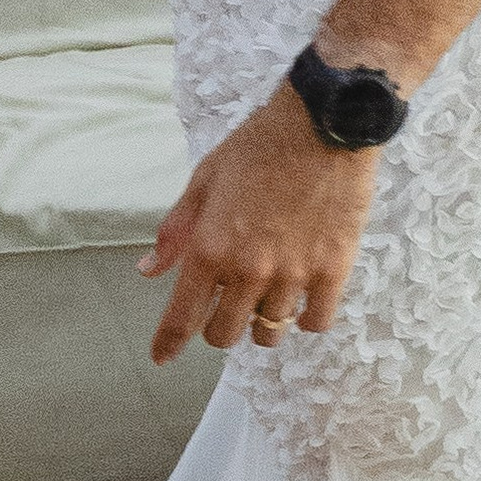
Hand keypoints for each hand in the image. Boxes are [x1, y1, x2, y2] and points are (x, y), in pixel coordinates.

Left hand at [140, 86, 380, 361]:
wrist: (324, 123)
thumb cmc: (260, 145)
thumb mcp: (205, 179)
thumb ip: (176, 231)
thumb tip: (148, 271)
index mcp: (210, 248)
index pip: (182, 317)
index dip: (168, 343)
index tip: (162, 357)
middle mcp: (248, 270)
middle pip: (225, 335)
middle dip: (219, 327)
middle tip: (227, 307)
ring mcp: (293, 274)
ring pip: (269, 333)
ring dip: (262, 323)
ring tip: (268, 300)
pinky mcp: (333, 270)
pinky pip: (316, 321)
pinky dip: (306, 319)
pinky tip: (303, 300)